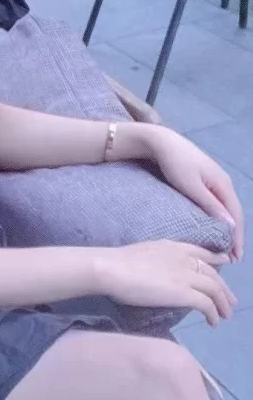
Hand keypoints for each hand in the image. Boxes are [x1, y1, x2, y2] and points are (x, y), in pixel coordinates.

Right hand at [95, 241, 234, 326]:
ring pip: (215, 289)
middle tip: (230, 300)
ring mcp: (185, 275)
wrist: (111, 269)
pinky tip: (213, 322)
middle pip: (213, 274)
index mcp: (172, 247)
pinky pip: (207, 304)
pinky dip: (213, 314)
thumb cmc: (116, 263)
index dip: (216, 259)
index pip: (201, 253)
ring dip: (223, 304)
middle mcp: (184, 259)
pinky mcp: (184, 293)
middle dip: (224, 288)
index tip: (224, 263)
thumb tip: (157, 270)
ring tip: (225, 315)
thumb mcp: (142, 252)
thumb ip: (157, 259)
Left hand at [145, 126, 243, 260]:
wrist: (161, 141)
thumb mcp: (192, 187)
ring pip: (226, 207)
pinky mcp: (204, 179)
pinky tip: (213, 224)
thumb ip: (210, 205)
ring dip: (228, 227)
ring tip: (225, 245)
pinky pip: (217, 202)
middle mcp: (223, 182)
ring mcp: (214, 179)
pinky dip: (219, 216)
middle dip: (235, 235)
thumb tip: (231, 225)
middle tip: (233, 257)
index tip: (237, 257)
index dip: (238, 237)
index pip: (236, 215)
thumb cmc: (175, 164)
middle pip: (234, 212)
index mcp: (223, 184)